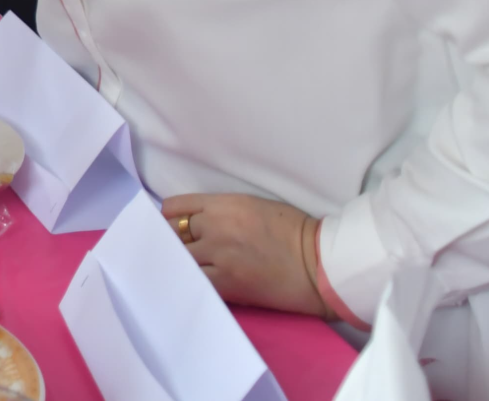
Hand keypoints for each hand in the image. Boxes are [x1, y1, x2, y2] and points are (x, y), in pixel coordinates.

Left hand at [159, 194, 331, 317]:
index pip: (176, 206)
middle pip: (173, 232)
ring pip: (180, 257)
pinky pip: (195, 281)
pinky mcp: (227, 283)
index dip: (169, 217)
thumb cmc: (294, 232)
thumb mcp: (253, 206)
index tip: (170, 226)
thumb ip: (221, 211)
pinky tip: (192, 284)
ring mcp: (219, 255)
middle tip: (176, 250)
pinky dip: (191, 281)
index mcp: (224, 204)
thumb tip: (197, 221)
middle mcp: (216, 226)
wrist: (319, 264)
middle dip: (172, 241)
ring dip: (180, 262)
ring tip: (183, 268)